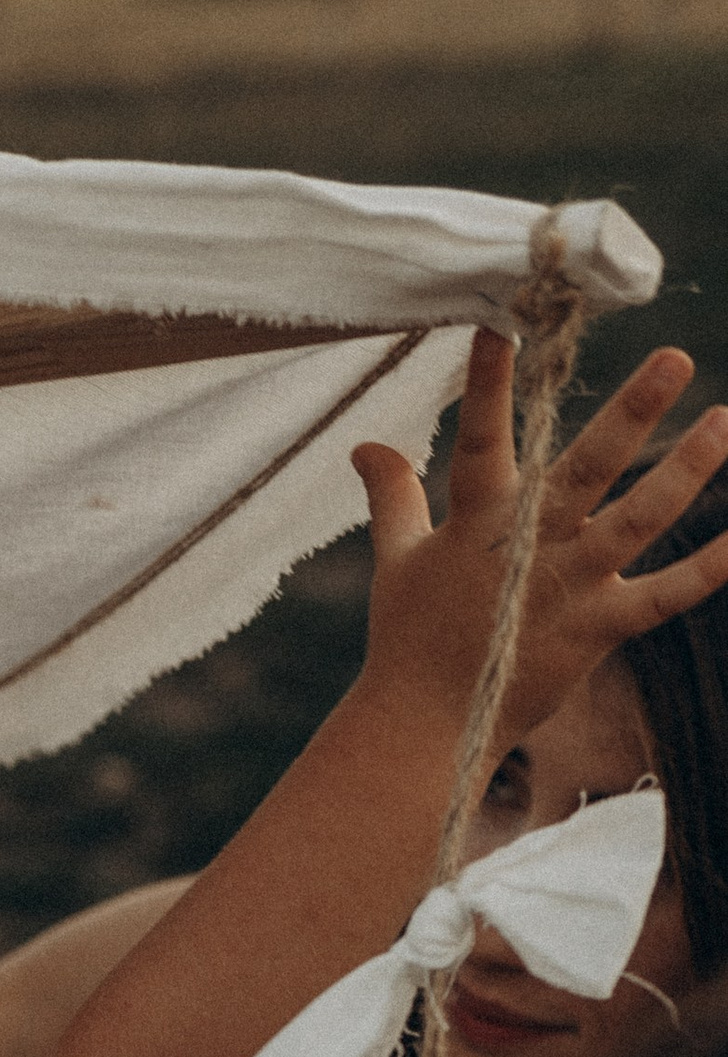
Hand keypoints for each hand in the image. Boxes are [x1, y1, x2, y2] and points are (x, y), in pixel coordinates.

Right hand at [353, 338, 727, 746]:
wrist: (424, 729)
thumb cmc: (407, 641)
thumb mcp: (397, 559)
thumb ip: (391, 495)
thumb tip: (365, 443)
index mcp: (476, 521)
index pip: (481, 440)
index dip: (490, 386)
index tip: (501, 327)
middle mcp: (529, 546)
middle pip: (586, 468)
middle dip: (631, 412)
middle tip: (675, 358)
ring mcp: (568, 587)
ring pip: (638, 520)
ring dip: (686, 472)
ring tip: (725, 422)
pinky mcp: (597, 630)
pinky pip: (663, 596)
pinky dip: (707, 570)